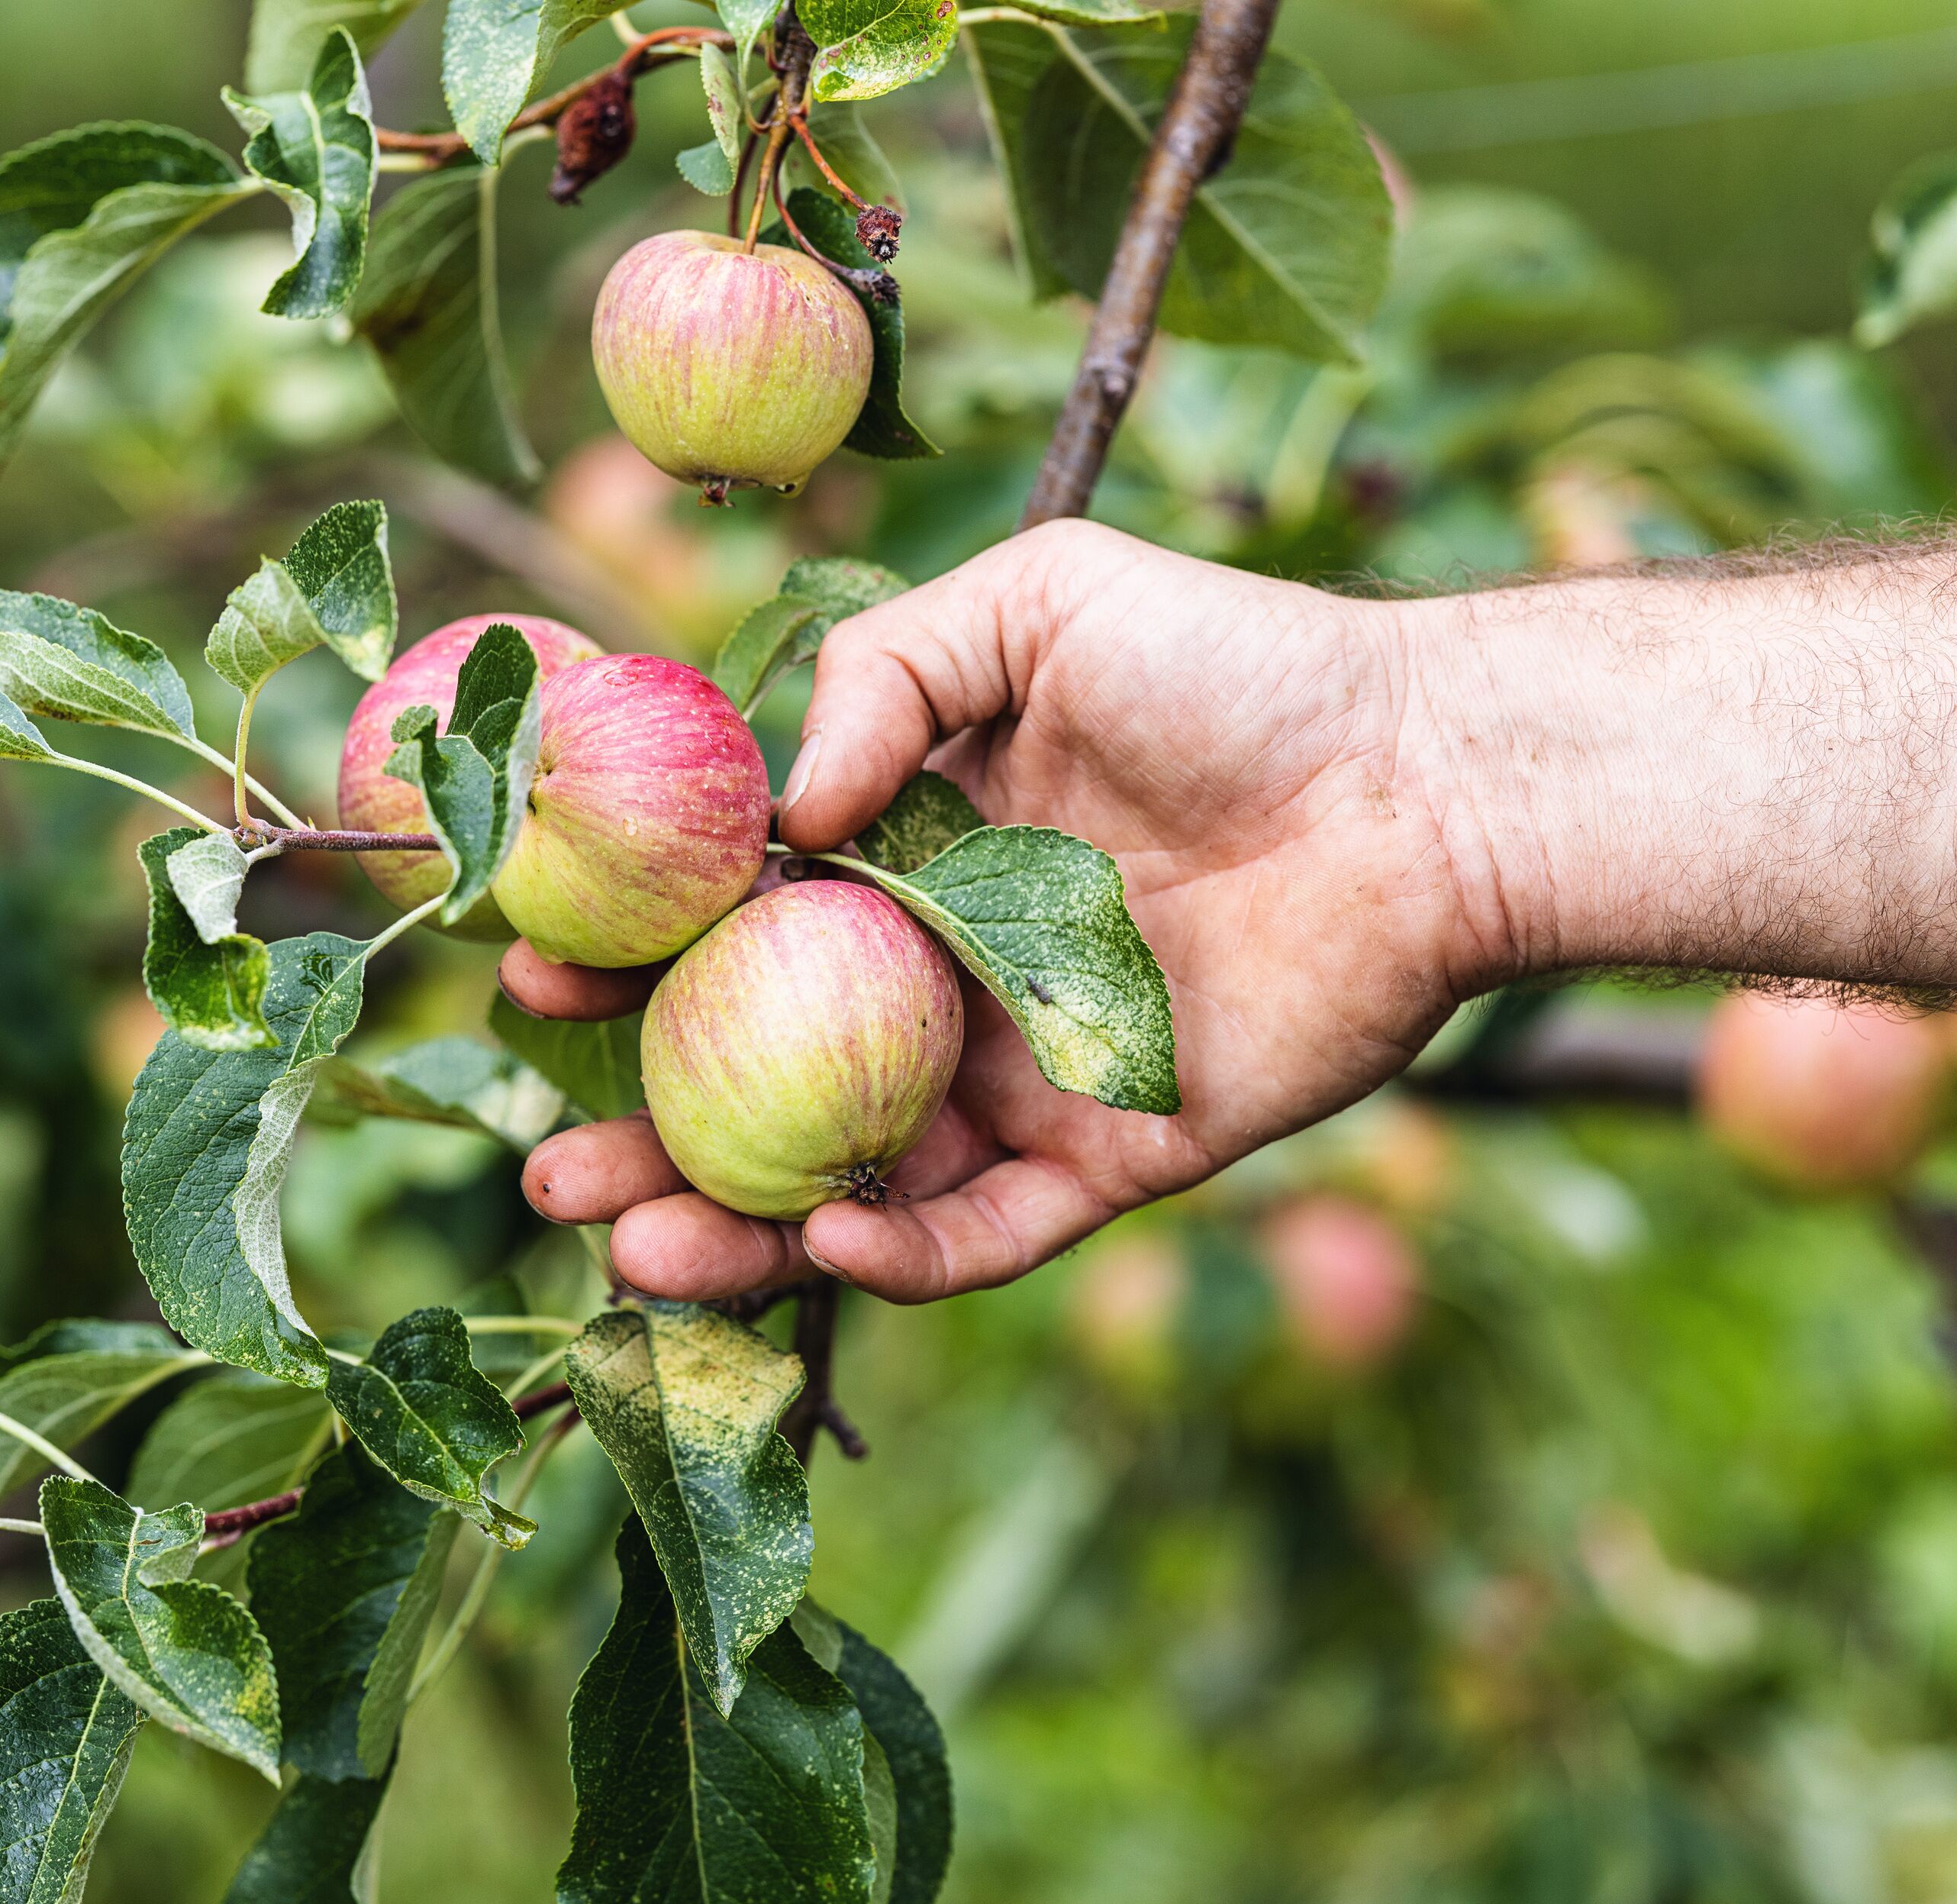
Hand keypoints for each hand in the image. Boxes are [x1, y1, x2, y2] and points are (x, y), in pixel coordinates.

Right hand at [509, 519, 1519, 1303]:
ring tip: (628, 1239)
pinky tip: (817, 1232)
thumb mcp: (1039, 600)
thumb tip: (778, 813)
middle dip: (646, 1131)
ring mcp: (1021, 1079)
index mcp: (910, 858)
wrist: (1420, 779)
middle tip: (551, 1161)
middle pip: (764, 1078)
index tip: (535, 966)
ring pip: (847, 1177)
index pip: (736, 928)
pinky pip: (982, 1232)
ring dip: (733, 1224)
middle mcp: (945, 981)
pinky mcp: (1110, 1159)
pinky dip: (896, 1250)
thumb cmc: (1236, 668)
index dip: (632, 957)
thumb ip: (883, 673)